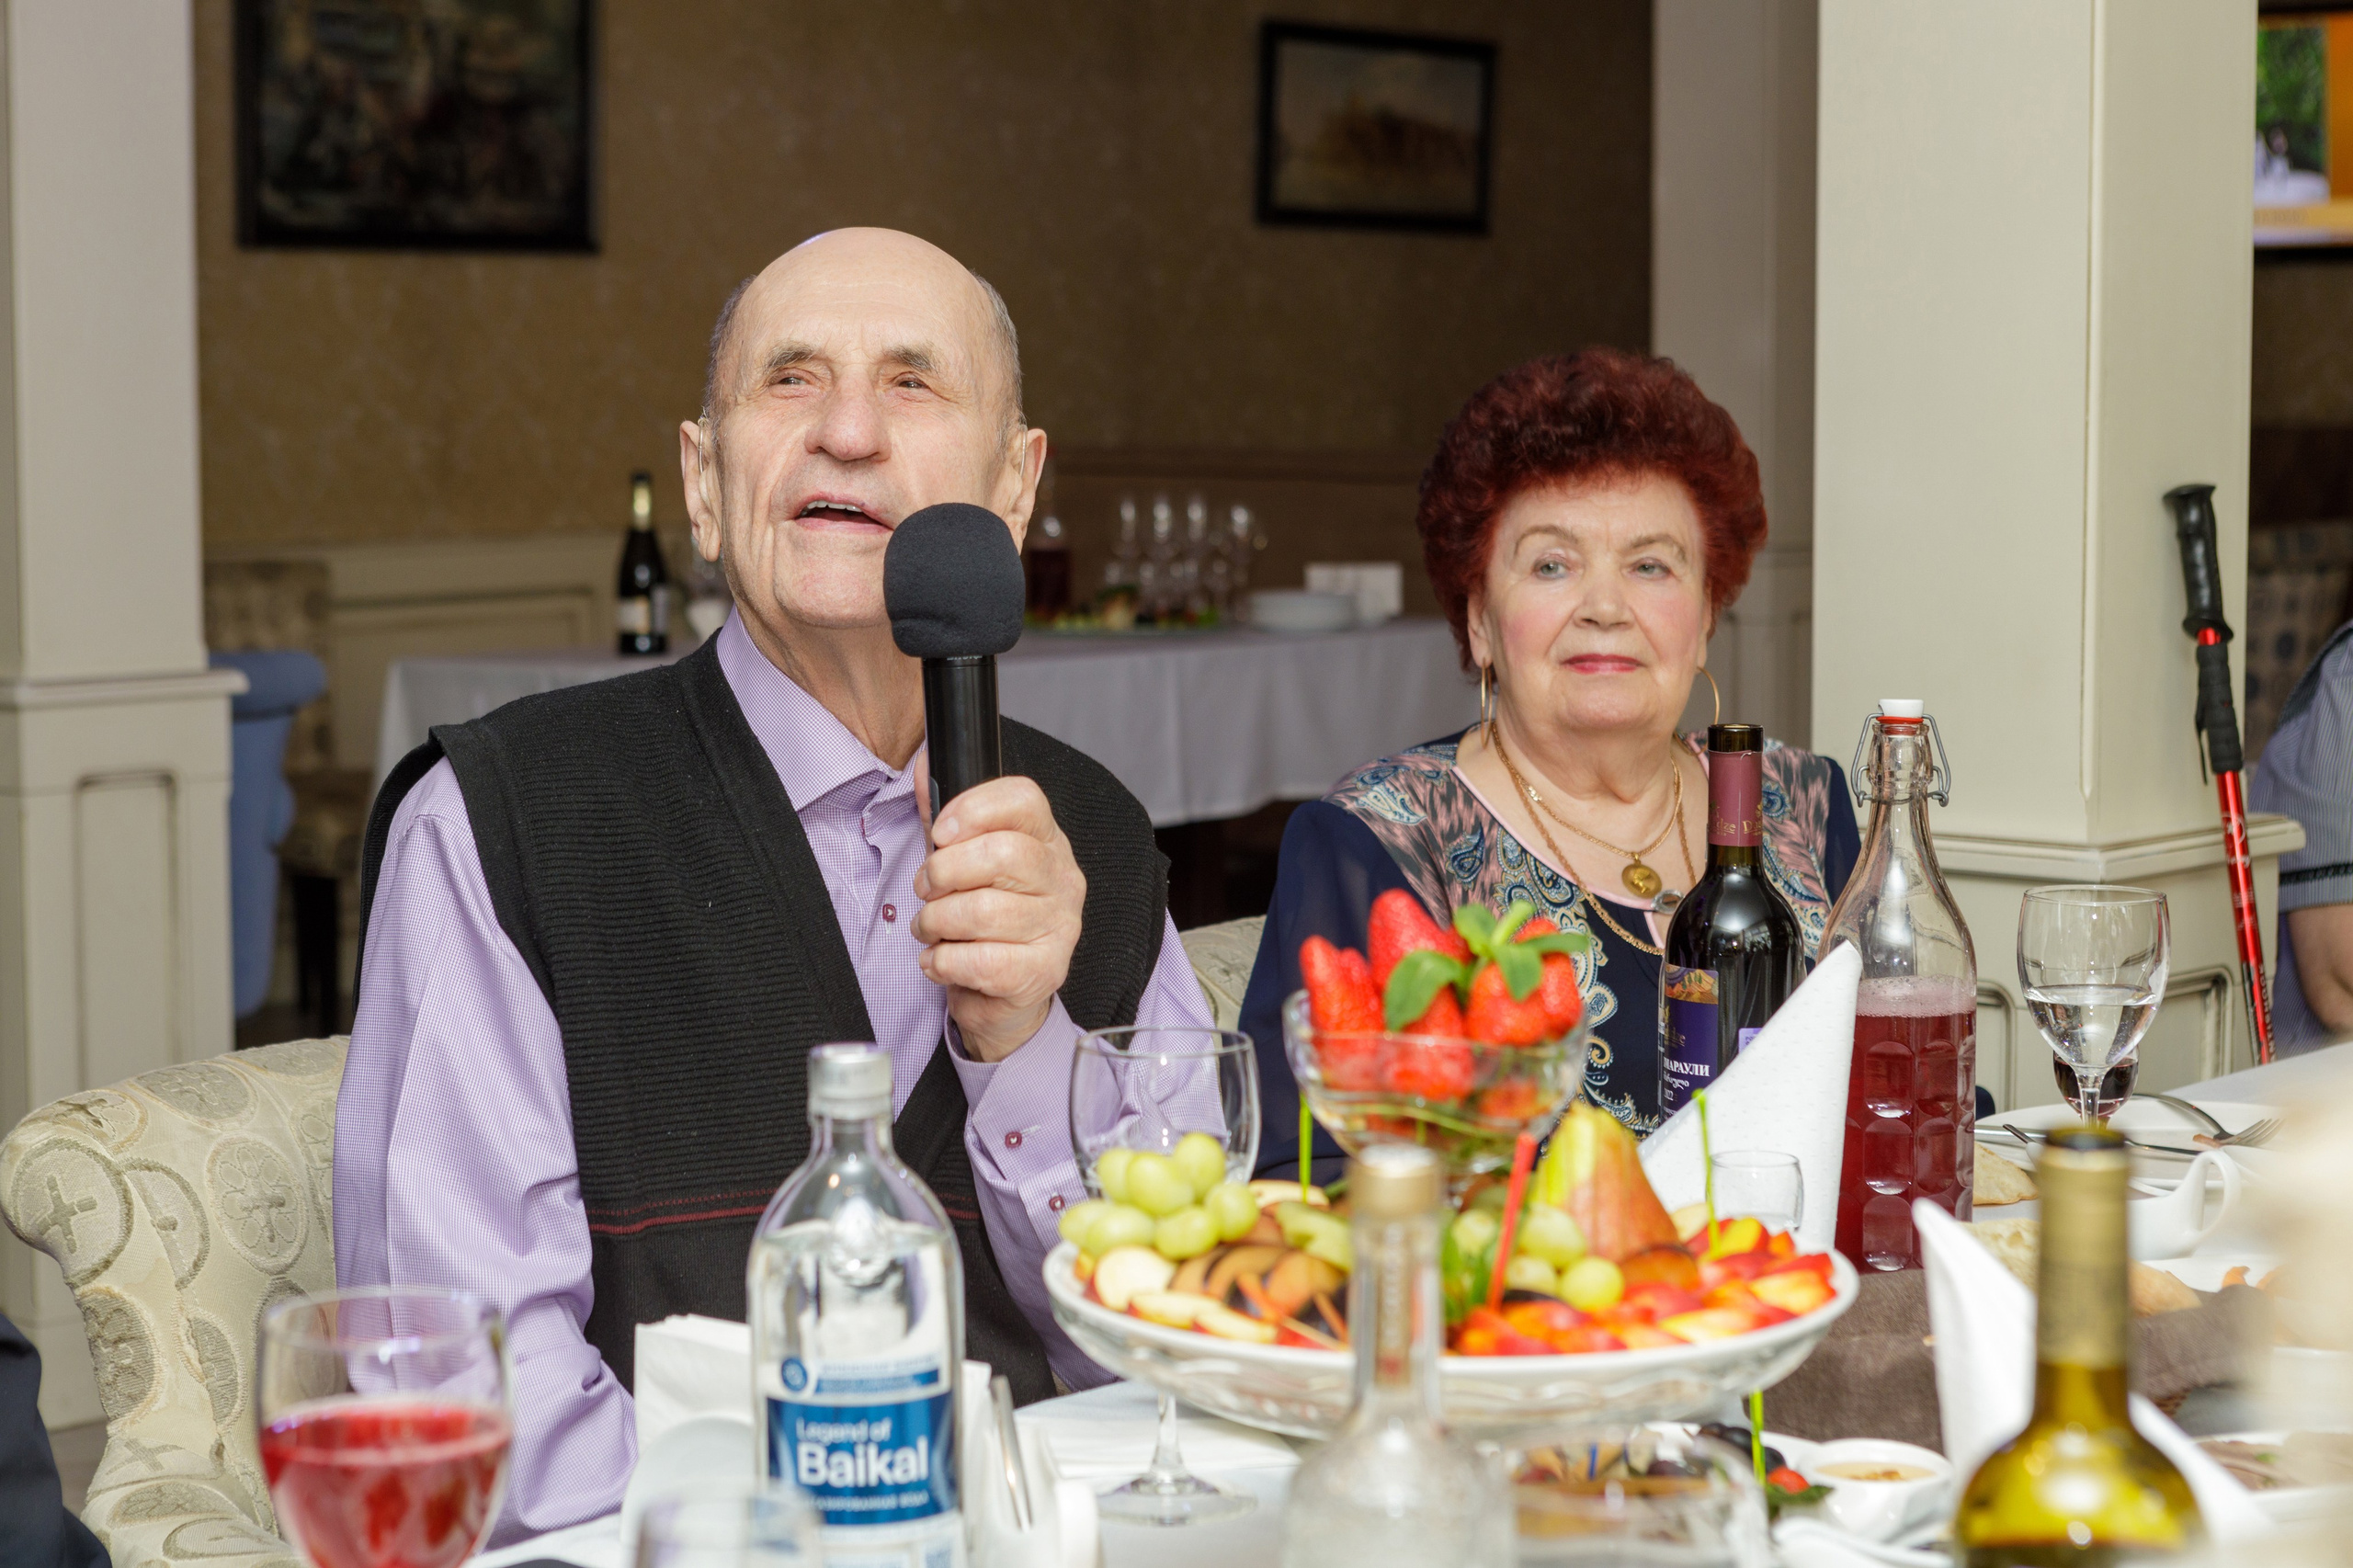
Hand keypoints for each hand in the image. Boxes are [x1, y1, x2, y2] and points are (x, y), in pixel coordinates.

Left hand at [911, 772, 1086, 1061]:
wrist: (1004, 992)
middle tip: (926, 889)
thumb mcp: (963, 862)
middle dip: (943, 871)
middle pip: (1002, 853)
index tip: (941, 832)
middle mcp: (1062, 879)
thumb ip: (944, 817)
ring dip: (936, 922)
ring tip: (929, 929)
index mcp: (1046, 840)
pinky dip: (944, 962)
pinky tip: (940, 961)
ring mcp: (1059, 927)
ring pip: (984, 911)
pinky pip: (982, 961)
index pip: (1025, 799)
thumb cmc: (983, 919)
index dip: (974, 808)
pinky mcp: (1043, 972)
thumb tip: (923, 766)